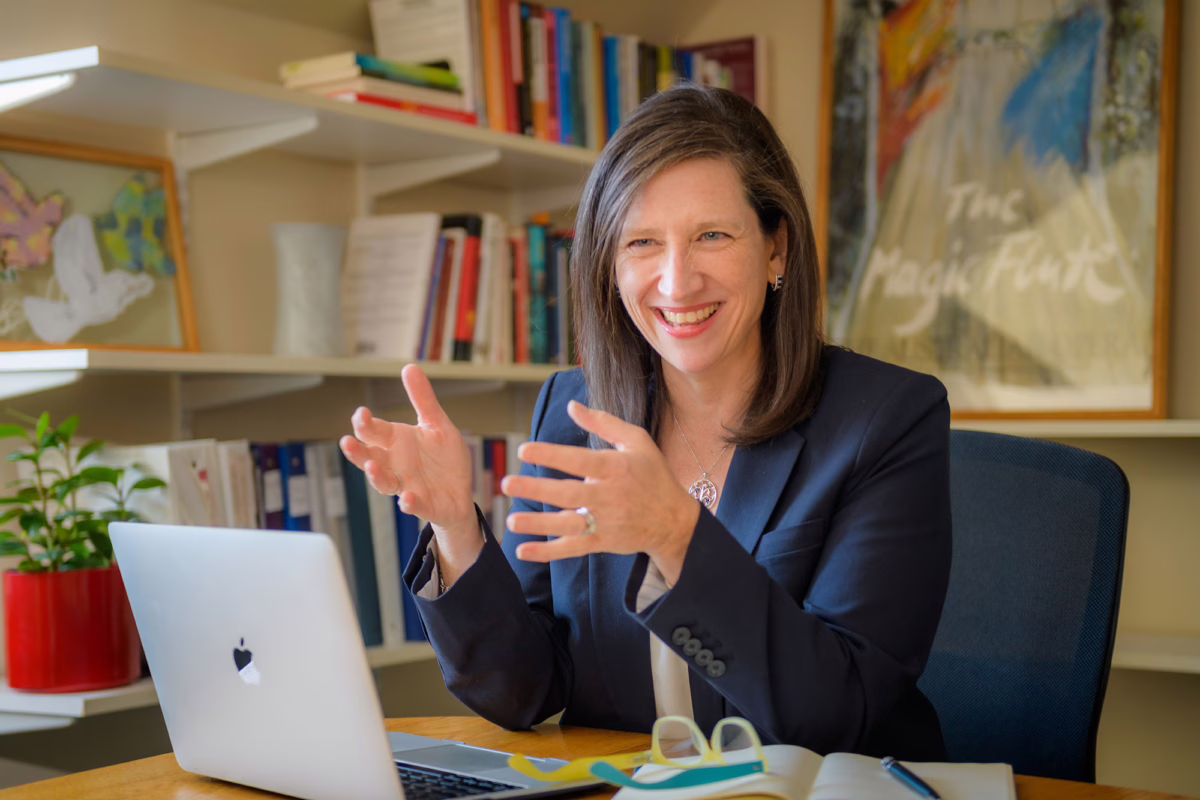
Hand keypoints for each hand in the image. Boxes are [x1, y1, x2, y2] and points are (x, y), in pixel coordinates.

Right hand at [339, 364, 476, 537]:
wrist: (461, 490)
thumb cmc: (443, 458)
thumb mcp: (436, 424)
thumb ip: (423, 399)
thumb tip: (409, 367)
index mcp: (396, 442)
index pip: (373, 431)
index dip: (364, 423)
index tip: (361, 413)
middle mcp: (395, 464)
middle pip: (369, 457)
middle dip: (357, 451)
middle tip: (347, 441)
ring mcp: (406, 485)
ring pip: (384, 483)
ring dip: (376, 476)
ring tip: (372, 467)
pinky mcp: (423, 504)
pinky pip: (413, 505)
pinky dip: (409, 503)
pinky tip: (407, 499)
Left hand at [502, 400, 700, 584]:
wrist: (675, 521)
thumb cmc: (653, 475)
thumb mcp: (637, 441)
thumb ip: (603, 422)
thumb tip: (572, 406)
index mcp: (616, 468)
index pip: (579, 461)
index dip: (552, 455)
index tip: (524, 449)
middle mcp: (609, 496)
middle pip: (569, 494)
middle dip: (537, 489)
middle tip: (507, 483)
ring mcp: (606, 522)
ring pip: (568, 524)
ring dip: (538, 524)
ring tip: (512, 520)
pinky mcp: (603, 542)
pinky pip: (573, 548)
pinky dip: (549, 552)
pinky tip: (524, 550)